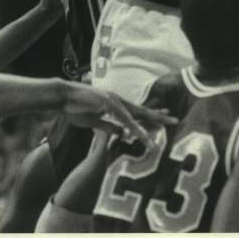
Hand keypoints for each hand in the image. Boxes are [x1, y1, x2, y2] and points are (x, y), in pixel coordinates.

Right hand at [62, 83, 177, 147]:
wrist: (63, 97)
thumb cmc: (76, 108)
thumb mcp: (95, 121)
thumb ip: (108, 126)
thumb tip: (122, 133)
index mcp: (116, 104)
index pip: (138, 111)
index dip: (152, 115)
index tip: (166, 117)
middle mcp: (118, 100)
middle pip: (142, 110)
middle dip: (158, 117)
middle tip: (175, 120)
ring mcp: (113, 101)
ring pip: (133, 117)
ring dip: (144, 130)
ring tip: (155, 141)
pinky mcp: (106, 103)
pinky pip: (120, 118)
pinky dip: (129, 126)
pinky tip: (136, 134)